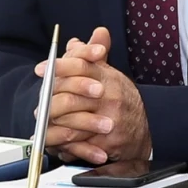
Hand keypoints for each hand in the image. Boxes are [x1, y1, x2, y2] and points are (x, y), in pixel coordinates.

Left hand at [34, 27, 151, 165]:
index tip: (40, 69)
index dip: (59, 66)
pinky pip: (79, 144)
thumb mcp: (109, 74)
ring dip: (53, 125)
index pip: (81, 65)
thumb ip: (89, 57)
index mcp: (108, 78)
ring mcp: (109, 120)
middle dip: (50, 102)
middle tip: (39, 107)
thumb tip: (73, 42)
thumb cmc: (124, 101)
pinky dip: (65, 145)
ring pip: (71, 122)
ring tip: (43, 125)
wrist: (148, 129)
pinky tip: (57, 143)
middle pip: (71, 96)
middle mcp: (110, 98)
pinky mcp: (107, 143)